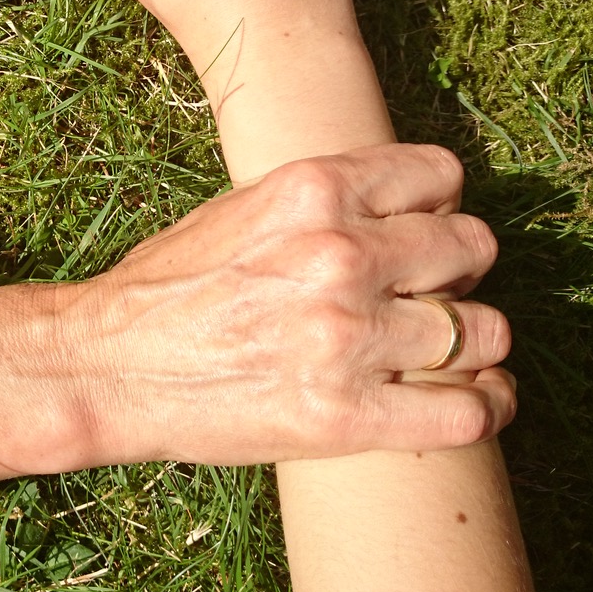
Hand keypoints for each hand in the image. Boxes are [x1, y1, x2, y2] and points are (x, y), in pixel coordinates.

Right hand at [74, 144, 513, 464]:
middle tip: (432, 293)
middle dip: (459, 270)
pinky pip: (469, 412)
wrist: (106, 365)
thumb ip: (320, 203)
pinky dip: (485, 406)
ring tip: (451, 352)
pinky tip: (472, 399)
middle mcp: (339, 254)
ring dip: (474, 341)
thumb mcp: (239, 211)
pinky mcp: (346, 416)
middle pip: (472, 248)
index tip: (425, 229)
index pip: (440, 176)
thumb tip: (395, 212)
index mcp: (311, 189)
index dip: (440, 204)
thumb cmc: (162, 288)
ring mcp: (347, 336)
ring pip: (486, 330)